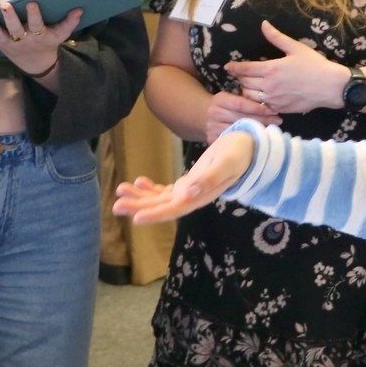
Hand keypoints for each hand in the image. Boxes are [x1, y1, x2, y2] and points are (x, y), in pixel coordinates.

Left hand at [0, 0, 84, 76]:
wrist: (36, 64)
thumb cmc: (48, 44)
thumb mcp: (60, 35)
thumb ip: (69, 22)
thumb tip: (79, 8)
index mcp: (38, 35)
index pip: (37, 23)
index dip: (35, 14)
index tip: (33, 2)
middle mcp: (22, 39)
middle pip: (15, 28)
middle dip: (10, 17)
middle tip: (4, 5)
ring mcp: (8, 43)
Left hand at [115, 131, 255, 222]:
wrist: (249, 148)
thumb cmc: (240, 154)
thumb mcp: (227, 163)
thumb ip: (210, 178)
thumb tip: (188, 193)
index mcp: (201, 196)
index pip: (174, 209)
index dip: (155, 214)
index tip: (135, 218)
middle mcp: (193, 197)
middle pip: (162, 206)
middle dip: (139, 206)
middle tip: (116, 204)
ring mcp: (190, 191)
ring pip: (160, 199)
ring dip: (140, 197)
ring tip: (120, 190)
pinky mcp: (189, 183)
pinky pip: (166, 190)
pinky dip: (151, 188)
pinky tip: (139, 182)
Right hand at [204, 90, 278, 142]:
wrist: (207, 118)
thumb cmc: (227, 107)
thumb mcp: (232, 98)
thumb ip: (246, 100)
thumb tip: (269, 105)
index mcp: (219, 99)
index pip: (240, 104)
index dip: (256, 108)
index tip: (271, 110)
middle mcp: (214, 113)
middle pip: (241, 118)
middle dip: (262, 119)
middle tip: (277, 120)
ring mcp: (212, 128)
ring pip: (239, 130)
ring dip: (257, 130)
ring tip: (271, 130)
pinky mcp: (213, 140)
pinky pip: (234, 141)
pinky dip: (248, 140)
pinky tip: (259, 139)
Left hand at [224, 20, 348, 114]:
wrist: (331, 86)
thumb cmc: (315, 65)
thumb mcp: (295, 48)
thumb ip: (276, 37)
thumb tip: (264, 24)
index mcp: (271, 69)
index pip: (245, 69)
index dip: (234, 68)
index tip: (228, 67)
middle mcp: (270, 85)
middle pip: (244, 83)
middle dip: (241, 79)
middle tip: (242, 75)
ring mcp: (274, 99)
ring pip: (250, 97)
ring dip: (247, 91)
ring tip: (249, 86)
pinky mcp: (280, 109)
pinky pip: (261, 107)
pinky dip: (257, 103)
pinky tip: (260, 98)